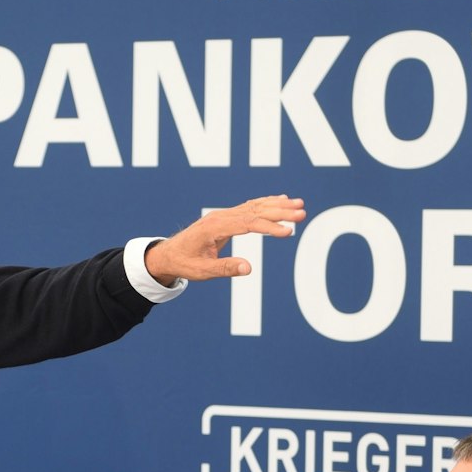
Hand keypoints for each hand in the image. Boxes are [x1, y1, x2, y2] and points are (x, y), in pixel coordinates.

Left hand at [145, 194, 307, 286]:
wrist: (168, 254)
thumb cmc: (184, 263)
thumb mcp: (202, 271)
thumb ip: (225, 268)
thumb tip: (249, 268)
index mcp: (214, 227)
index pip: (248, 224)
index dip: (269, 227)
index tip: (288, 232)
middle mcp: (220, 216)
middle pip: (255, 210)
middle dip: (280, 211)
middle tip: (302, 212)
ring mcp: (223, 214)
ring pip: (254, 206)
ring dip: (277, 204)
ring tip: (299, 204)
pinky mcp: (226, 217)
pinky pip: (250, 207)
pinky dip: (267, 203)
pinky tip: (281, 199)